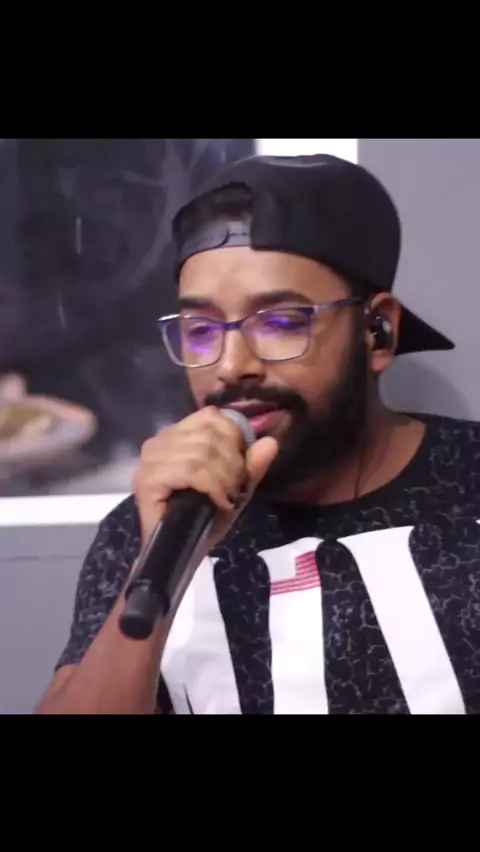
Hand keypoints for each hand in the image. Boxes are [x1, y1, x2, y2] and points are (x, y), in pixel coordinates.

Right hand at [134, 406, 277, 552]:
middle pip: (210, 434)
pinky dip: (212, 486)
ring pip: (202, 452)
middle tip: (234, 489)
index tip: (240, 468)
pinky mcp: (147, 480)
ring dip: (224, 478)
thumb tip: (270, 442)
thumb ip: (251, 466)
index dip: (234, 438)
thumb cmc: (202, 521)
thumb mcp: (234, 490)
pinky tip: (217, 501)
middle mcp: (159, 441)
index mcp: (177, 435)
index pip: (210, 417)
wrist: (179, 555)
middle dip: (233, 464)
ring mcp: (150, 460)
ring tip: (226, 497)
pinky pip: (191, 470)